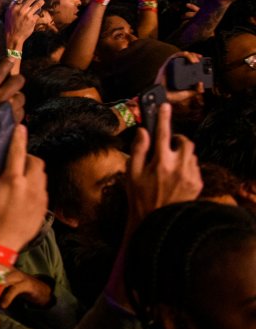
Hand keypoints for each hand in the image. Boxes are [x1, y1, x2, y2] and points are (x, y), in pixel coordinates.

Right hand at [0, 123, 47, 251]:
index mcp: (12, 180)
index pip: (18, 152)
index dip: (19, 138)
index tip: (21, 127)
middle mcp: (30, 186)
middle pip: (36, 162)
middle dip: (27, 157)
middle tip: (14, 163)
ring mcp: (40, 198)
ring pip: (42, 175)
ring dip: (32, 171)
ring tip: (18, 178)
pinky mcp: (44, 208)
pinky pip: (43, 189)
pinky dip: (35, 185)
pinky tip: (22, 194)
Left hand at [0, 270, 53, 308]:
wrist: (40, 290)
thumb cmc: (17, 287)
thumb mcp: (3, 284)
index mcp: (3, 267)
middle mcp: (10, 269)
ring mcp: (18, 275)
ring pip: (3, 279)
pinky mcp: (26, 283)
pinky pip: (14, 289)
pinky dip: (7, 297)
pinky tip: (3, 306)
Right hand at [4, 0, 43, 49]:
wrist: (13, 36)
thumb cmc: (10, 25)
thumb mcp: (8, 14)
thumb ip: (14, 7)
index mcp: (13, 7)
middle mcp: (20, 9)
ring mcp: (27, 14)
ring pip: (37, 4)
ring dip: (41, 2)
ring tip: (41, 1)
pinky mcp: (33, 20)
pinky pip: (38, 14)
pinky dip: (37, 14)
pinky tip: (36, 15)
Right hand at [126, 103, 200, 222]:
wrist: (158, 222)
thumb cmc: (140, 198)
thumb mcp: (131, 174)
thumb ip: (138, 150)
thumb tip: (143, 132)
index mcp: (160, 163)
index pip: (162, 133)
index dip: (163, 117)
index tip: (164, 106)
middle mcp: (179, 167)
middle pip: (184, 142)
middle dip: (177, 139)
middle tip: (166, 145)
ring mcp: (191, 176)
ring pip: (191, 154)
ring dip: (181, 153)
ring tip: (169, 164)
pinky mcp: (198, 184)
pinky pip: (195, 167)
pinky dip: (186, 166)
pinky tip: (175, 176)